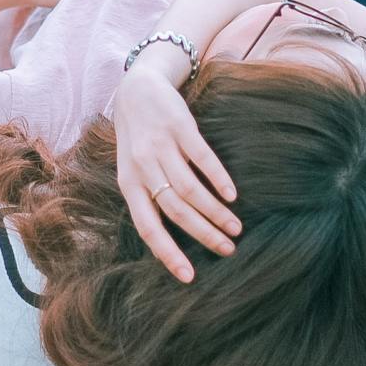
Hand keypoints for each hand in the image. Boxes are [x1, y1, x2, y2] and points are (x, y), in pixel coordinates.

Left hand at [111, 63, 239, 281]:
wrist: (137, 90)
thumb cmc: (137, 138)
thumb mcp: (133, 170)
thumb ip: (149, 198)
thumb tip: (169, 239)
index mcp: (130, 185)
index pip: (147, 227)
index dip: (167, 253)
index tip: (189, 276)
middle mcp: (143, 168)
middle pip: (176, 211)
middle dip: (203, 234)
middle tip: (228, 250)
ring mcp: (161, 146)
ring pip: (190, 189)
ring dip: (216, 212)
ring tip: (236, 227)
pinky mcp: (180, 127)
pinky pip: (201, 158)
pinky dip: (218, 179)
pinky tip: (233, 195)